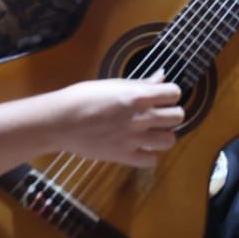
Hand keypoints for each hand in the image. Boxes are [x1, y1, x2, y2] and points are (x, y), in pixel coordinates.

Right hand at [47, 72, 183, 167]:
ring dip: (163, 135)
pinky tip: (140, 148)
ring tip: (152, 133)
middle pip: (178, 117)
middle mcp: (141, 116)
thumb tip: (161, 77)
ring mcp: (134, 138)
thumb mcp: (114, 84)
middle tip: (159, 115)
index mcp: (139, 95)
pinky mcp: (124, 155)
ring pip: (169, 140)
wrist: (60, 120)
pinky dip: (149, 155)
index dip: (170, 94)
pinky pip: (151, 160)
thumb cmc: (83, 97)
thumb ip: (141, 83)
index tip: (162, 97)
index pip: (175, 93)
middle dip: (171, 114)